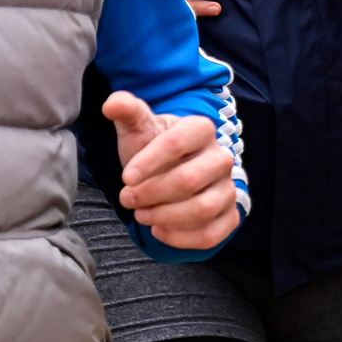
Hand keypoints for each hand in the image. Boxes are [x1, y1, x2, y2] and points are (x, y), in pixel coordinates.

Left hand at [105, 91, 242, 250]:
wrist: (168, 172)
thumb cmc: (152, 148)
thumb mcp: (137, 129)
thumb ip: (127, 112)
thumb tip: (112, 104)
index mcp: (201, 129)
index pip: (177, 143)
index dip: (149, 162)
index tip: (125, 177)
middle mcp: (222, 158)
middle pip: (189, 180)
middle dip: (152, 193)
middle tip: (127, 198)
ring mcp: (229, 188)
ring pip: (203, 208)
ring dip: (164, 216)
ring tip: (140, 215)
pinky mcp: (229, 216)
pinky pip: (212, 234)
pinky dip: (181, 238)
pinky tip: (158, 230)